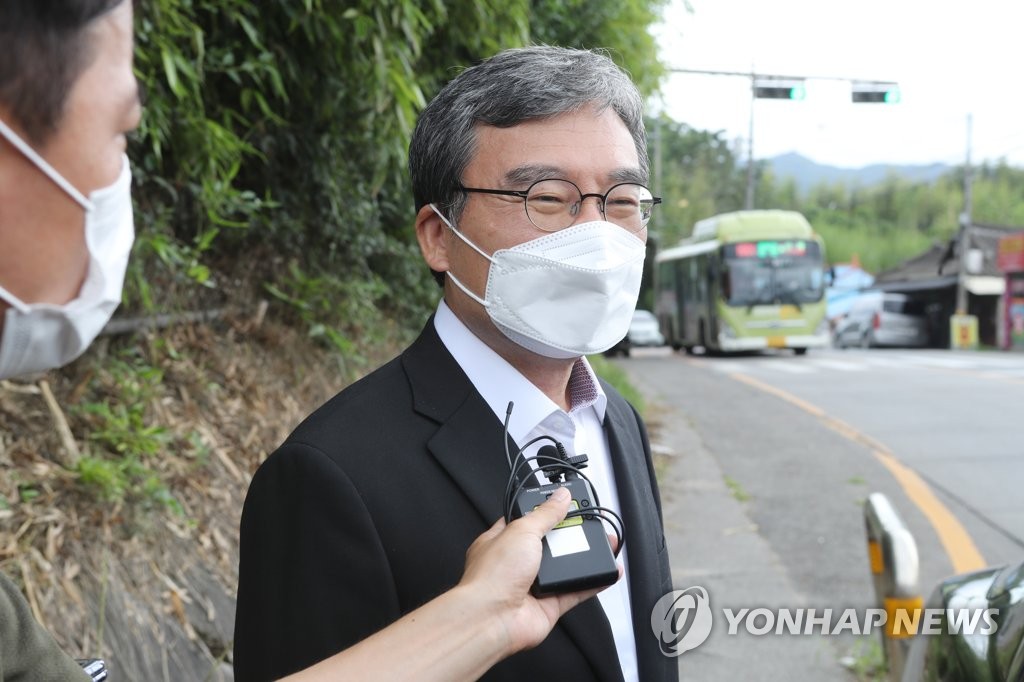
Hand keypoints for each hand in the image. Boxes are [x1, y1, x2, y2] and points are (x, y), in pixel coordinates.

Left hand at [457, 488, 621, 655]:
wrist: (491, 619)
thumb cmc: (491, 576)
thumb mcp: (521, 531)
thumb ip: (545, 514)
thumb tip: (560, 497)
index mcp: (502, 540)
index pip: (528, 520)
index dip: (547, 511)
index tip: (567, 504)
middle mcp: (517, 563)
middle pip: (550, 543)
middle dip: (569, 535)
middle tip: (589, 524)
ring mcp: (533, 585)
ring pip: (565, 567)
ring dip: (584, 557)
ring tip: (603, 543)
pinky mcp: (549, 605)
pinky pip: (576, 591)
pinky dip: (593, 582)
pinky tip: (606, 572)